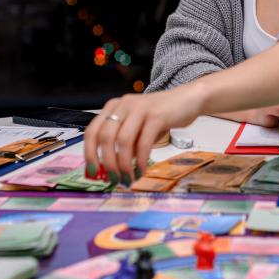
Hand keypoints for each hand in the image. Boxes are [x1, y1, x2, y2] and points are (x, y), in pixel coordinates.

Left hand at [84, 86, 201, 182]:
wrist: (188, 99)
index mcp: (114, 107)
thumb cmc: (161, 116)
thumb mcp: (137, 127)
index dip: (89, 154)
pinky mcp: (157, 116)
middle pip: (105, 137)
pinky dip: (141, 160)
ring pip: (123, 141)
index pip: (92, 131)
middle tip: (113, 180)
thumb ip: (125, 144)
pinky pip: (144, 142)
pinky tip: (142, 170)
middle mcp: (123, 105)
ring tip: (128, 178)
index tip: (93, 173)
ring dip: (124, 164)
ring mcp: (140, 109)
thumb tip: (112, 170)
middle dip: (107, 163)